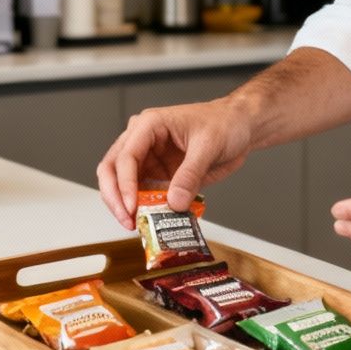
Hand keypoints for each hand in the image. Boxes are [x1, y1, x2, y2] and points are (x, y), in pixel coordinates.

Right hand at [95, 100, 255, 227]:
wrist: (239, 127)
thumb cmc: (224, 123)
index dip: (125, 184)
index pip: (125, 156)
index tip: (131, 207)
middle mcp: (142, 140)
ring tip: (137, 225)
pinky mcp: (157, 174)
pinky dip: (143, 209)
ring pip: (121, 184)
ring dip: (126, 206)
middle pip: (111, 169)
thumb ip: (190, 175)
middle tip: (127, 220)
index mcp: (149, 124)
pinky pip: (142, 194)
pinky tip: (151, 221)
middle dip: (115, 197)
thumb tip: (174, 203)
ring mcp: (148, 158)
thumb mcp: (208, 146)